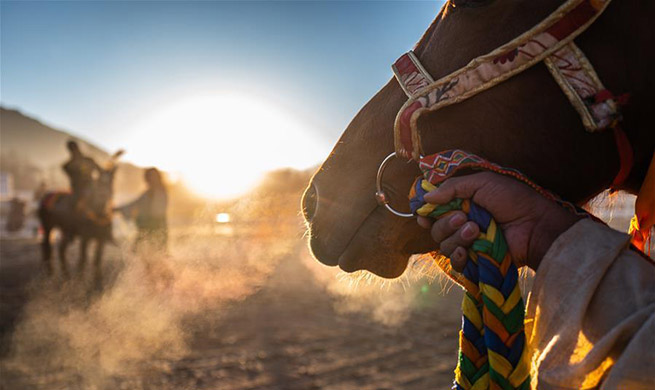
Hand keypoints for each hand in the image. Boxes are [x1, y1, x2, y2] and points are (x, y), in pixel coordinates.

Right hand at [417, 172, 580, 270]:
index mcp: (462, 203)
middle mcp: (462, 222)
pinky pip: (455, 262)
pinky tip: (467, 251)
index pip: (434, 210)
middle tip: (464, 218)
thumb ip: (453, 188)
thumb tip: (425, 197)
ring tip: (476, 231)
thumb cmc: (514, 200)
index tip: (424, 213)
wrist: (536, 226)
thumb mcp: (483, 183)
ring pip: (443, 244)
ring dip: (456, 237)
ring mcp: (468, 243)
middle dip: (445, 223)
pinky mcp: (476, 260)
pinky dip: (457, 256)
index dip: (426, 212)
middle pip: (435, 228)